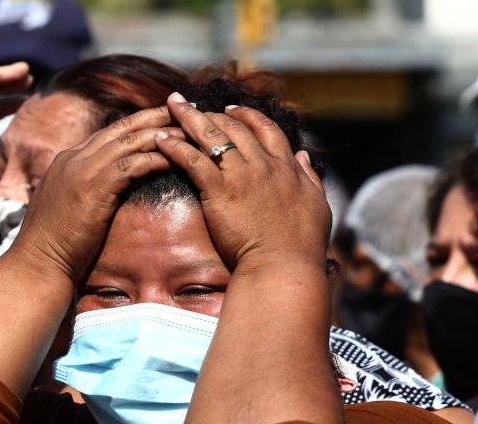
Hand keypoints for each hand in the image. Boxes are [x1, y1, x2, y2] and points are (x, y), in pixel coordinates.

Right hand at [12, 107, 177, 281]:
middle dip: (155, 116)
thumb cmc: (53, 245)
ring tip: (190, 132)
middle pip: (122, 127)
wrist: (37, 263)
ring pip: (129, 141)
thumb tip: (104, 191)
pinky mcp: (93, 188)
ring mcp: (82, 170)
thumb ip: (82, 190)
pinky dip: (155, 159)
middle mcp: (74, 158)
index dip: (137, 124)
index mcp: (67, 160)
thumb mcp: (66, 207)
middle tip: (183, 110)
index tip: (162, 120)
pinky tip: (175, 159)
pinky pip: (131, 165)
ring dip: (163, 135)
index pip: (108, 133)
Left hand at [155, 94, 329, 271]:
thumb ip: (310, 178)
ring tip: (171, 106)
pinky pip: (192, 159)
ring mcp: (241, 175)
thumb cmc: (302, 244)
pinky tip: (160, 138)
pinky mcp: (220, 190)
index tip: (231, 109)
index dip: (247, 116)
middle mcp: (264, 164)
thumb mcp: (317, 205)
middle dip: (211, 112)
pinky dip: (175, 146)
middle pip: (235, 127)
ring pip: (211, 135)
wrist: (284, 264)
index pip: (266, 129)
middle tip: (192, 105)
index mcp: (286, 167)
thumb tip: (304, 158)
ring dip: (189, 117)